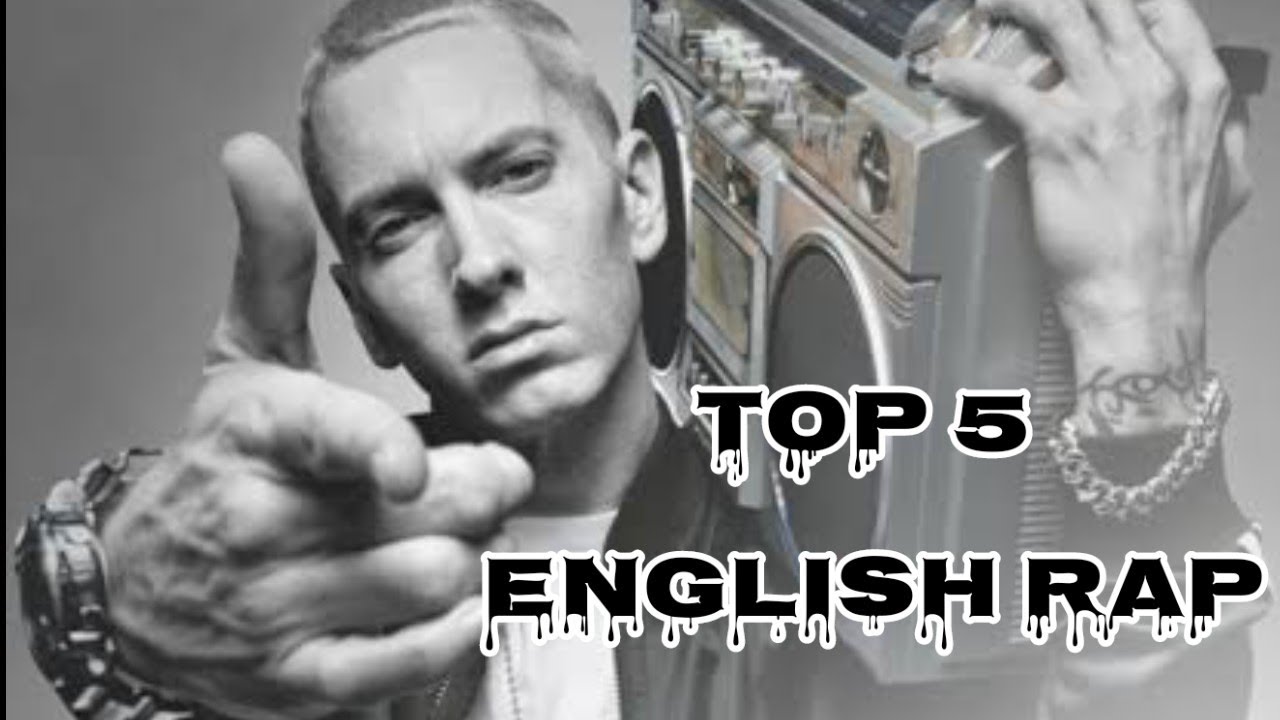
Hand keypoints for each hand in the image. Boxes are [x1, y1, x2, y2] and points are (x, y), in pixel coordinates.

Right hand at [100, 134, 533, 718]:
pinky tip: (447, 595)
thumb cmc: (222, 464)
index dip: (378, 449)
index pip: (324, 435)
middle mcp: (260, 527)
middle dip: (476, 490)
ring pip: (428, 581)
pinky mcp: (303, 680)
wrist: (148, 592)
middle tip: (487, 474)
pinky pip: (409, 662)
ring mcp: (279, 610)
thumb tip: (250, 152)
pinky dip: (450, 629)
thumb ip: (268, 262)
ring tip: (452, 531)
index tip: (410, 463)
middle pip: (416, 515)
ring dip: (469, 553)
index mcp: (254, 435)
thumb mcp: (241, 358)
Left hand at [933, 0, 1252, 434]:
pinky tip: (948, 73)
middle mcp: (1151, 86)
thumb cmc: (1174, 248)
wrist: (1141, 295)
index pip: (1161, 4)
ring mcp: (1103, 108)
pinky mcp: (1056, 137)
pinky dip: (967, 73)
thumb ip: (1224, 130)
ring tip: (985, 3)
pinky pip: (1003, 86)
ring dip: (1012, 3)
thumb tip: (1223, 110)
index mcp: (1195, 89)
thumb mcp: (1227, 178)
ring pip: (1054, 19)